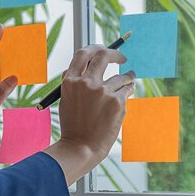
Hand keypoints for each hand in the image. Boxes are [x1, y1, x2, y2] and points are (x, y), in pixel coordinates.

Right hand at [44, 45, 134, 184]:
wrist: (81, 147)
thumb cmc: (73, 126)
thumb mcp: (66, 101)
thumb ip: (72, 82)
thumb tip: (80, 65)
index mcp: (70, 82)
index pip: (83, 54)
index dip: (95, 48)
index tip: (104, 50)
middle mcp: (86, 83)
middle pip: (104, 56)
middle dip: (116, 54)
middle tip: (123, 58)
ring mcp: (102, 92)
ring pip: (121, 77)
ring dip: (127, 78)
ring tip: (129, 82)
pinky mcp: (117, 102)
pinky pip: (127, 91)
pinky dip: (129, 91)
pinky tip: (126, 96)